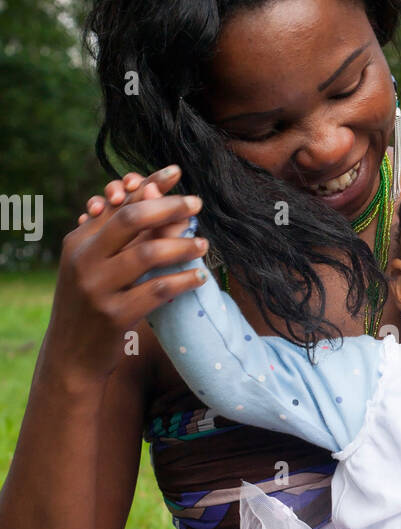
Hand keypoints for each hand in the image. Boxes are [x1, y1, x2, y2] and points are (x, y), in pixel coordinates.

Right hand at [50, 167, 207, 384]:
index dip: (149, 185)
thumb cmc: (89, 305)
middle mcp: (83, 260)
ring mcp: (97, 288)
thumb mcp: (92, 267)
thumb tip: (152, 196)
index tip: (176, 172)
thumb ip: (115, 236)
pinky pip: (157, 290)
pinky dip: (182, 281)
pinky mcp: (114, 316)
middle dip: (168, 207)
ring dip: (181, 244)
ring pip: (147, 253)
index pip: (118, 204)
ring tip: (202, 242)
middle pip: (131, 220)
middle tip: (196, 203)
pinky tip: (199, 277)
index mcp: (78, 242)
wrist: (70, 356)